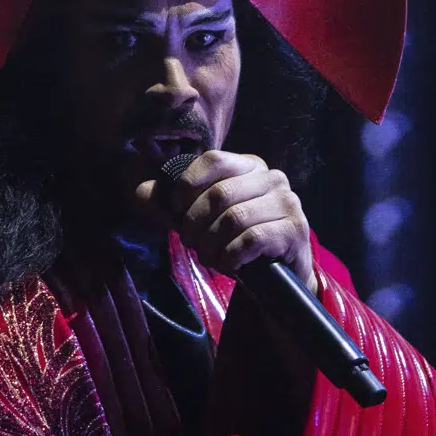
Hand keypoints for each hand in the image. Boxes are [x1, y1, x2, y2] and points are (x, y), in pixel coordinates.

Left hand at [135, 150, 316, 292]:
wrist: (279, 275)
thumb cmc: (237, 240)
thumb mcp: (204, 219)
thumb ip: (172, 205)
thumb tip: (140, 192)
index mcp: (248, 166)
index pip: (213, 159)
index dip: (187, 184)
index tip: (176, 210)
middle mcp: (272, 178)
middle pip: (219, 193)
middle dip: (195, 224)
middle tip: (191, 243)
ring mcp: (287, 202)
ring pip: (234, 218)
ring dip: (211, 244)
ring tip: (208, 257)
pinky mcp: (294, 230)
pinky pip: (252, 239)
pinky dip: (231, 256)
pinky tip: (229, 264)